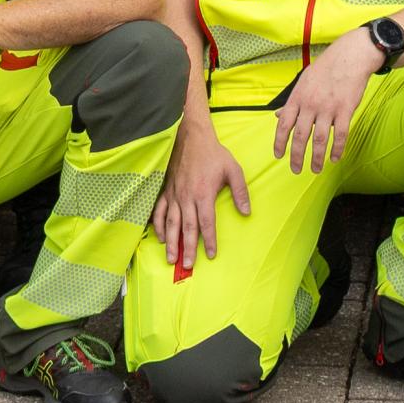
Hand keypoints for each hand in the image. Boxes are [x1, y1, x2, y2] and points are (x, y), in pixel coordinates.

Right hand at [154, 121, 250, 269]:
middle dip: (187, 248)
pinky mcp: (166, 190)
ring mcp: (174, 194)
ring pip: (171, 222)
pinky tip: (159, 236)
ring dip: (170, 241)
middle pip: (187, 227)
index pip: (206, 223)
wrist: (191, 137)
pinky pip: (159, 210)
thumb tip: (246, 212)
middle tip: (187, 265)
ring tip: (170, 258)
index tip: (210, 254)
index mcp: (204, 193)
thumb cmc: (213, 154)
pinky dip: (158, 225)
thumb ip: (240, 192)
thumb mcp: (233, 169)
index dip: (208, 240)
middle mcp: (187, 197)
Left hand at [274, 32, 384, 173]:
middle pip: (300, 136)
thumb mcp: (303, 82)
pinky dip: (337, 149)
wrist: (349, 57)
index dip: (279, 142)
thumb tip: (278, 116)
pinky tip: (334, 158)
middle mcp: (311, 104)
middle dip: (296, 156)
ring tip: (315, 169)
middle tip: (295, 169)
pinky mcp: (345, 110)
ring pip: (320, 139)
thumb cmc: (325, 69)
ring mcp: (328, 108)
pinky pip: (340, 135)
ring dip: (316, 158)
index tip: (279, 155)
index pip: (284, 124)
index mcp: (298, 98)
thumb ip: (291, 102)